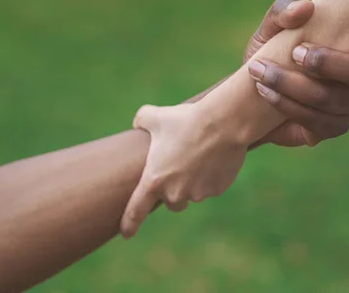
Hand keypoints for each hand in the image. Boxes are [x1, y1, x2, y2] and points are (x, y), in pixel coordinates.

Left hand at [120, 103, 247, 237]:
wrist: (223, 123)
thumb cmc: (186, 120)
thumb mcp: (156, 116)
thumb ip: (142, 120)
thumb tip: (138, 122)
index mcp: (154, 181)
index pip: (136, 210)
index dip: (129, 224)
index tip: (126, 233)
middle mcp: (175, 193)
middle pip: (171, 202)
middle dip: (174, 189)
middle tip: (179, 166)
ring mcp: (198, 193)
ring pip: (193, 194)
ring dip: (194, 182)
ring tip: (200, 155)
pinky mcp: (217, 190)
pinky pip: (211, 187)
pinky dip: (211, 176)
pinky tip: (215, 157)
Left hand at [244, 0, 348, 146]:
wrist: (249, 92)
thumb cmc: (270, 51)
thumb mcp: (271, 27)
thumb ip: (284, 11)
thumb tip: (306, 8)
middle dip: (329, 62)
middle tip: (296, 53)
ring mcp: (348, 105)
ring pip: (332, 98)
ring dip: (293, 84)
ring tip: (262, 71)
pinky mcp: (331, 127)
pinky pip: (316, 120)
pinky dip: (287, 104)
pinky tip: (266, 92)